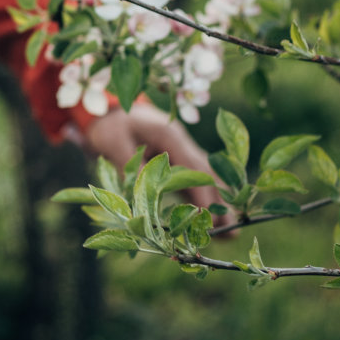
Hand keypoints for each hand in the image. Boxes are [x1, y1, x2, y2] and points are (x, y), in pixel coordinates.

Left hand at [81, 102, 230, 225]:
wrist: (108, 109)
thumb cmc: (109, 125)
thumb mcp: (114, 142)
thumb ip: (131, 166)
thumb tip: (146, 193)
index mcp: (169, 136)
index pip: (193, 169)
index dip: (203, 195)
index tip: (209, 219)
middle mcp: (180, 143)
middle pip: (205, 174)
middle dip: (219, 202)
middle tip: (232, 230)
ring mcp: (179, 150)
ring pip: (202, 178)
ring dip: (215, 202)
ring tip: (228, 230)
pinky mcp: (173, 158)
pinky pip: (191, 180)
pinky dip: (200, 198)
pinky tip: (206, 218)